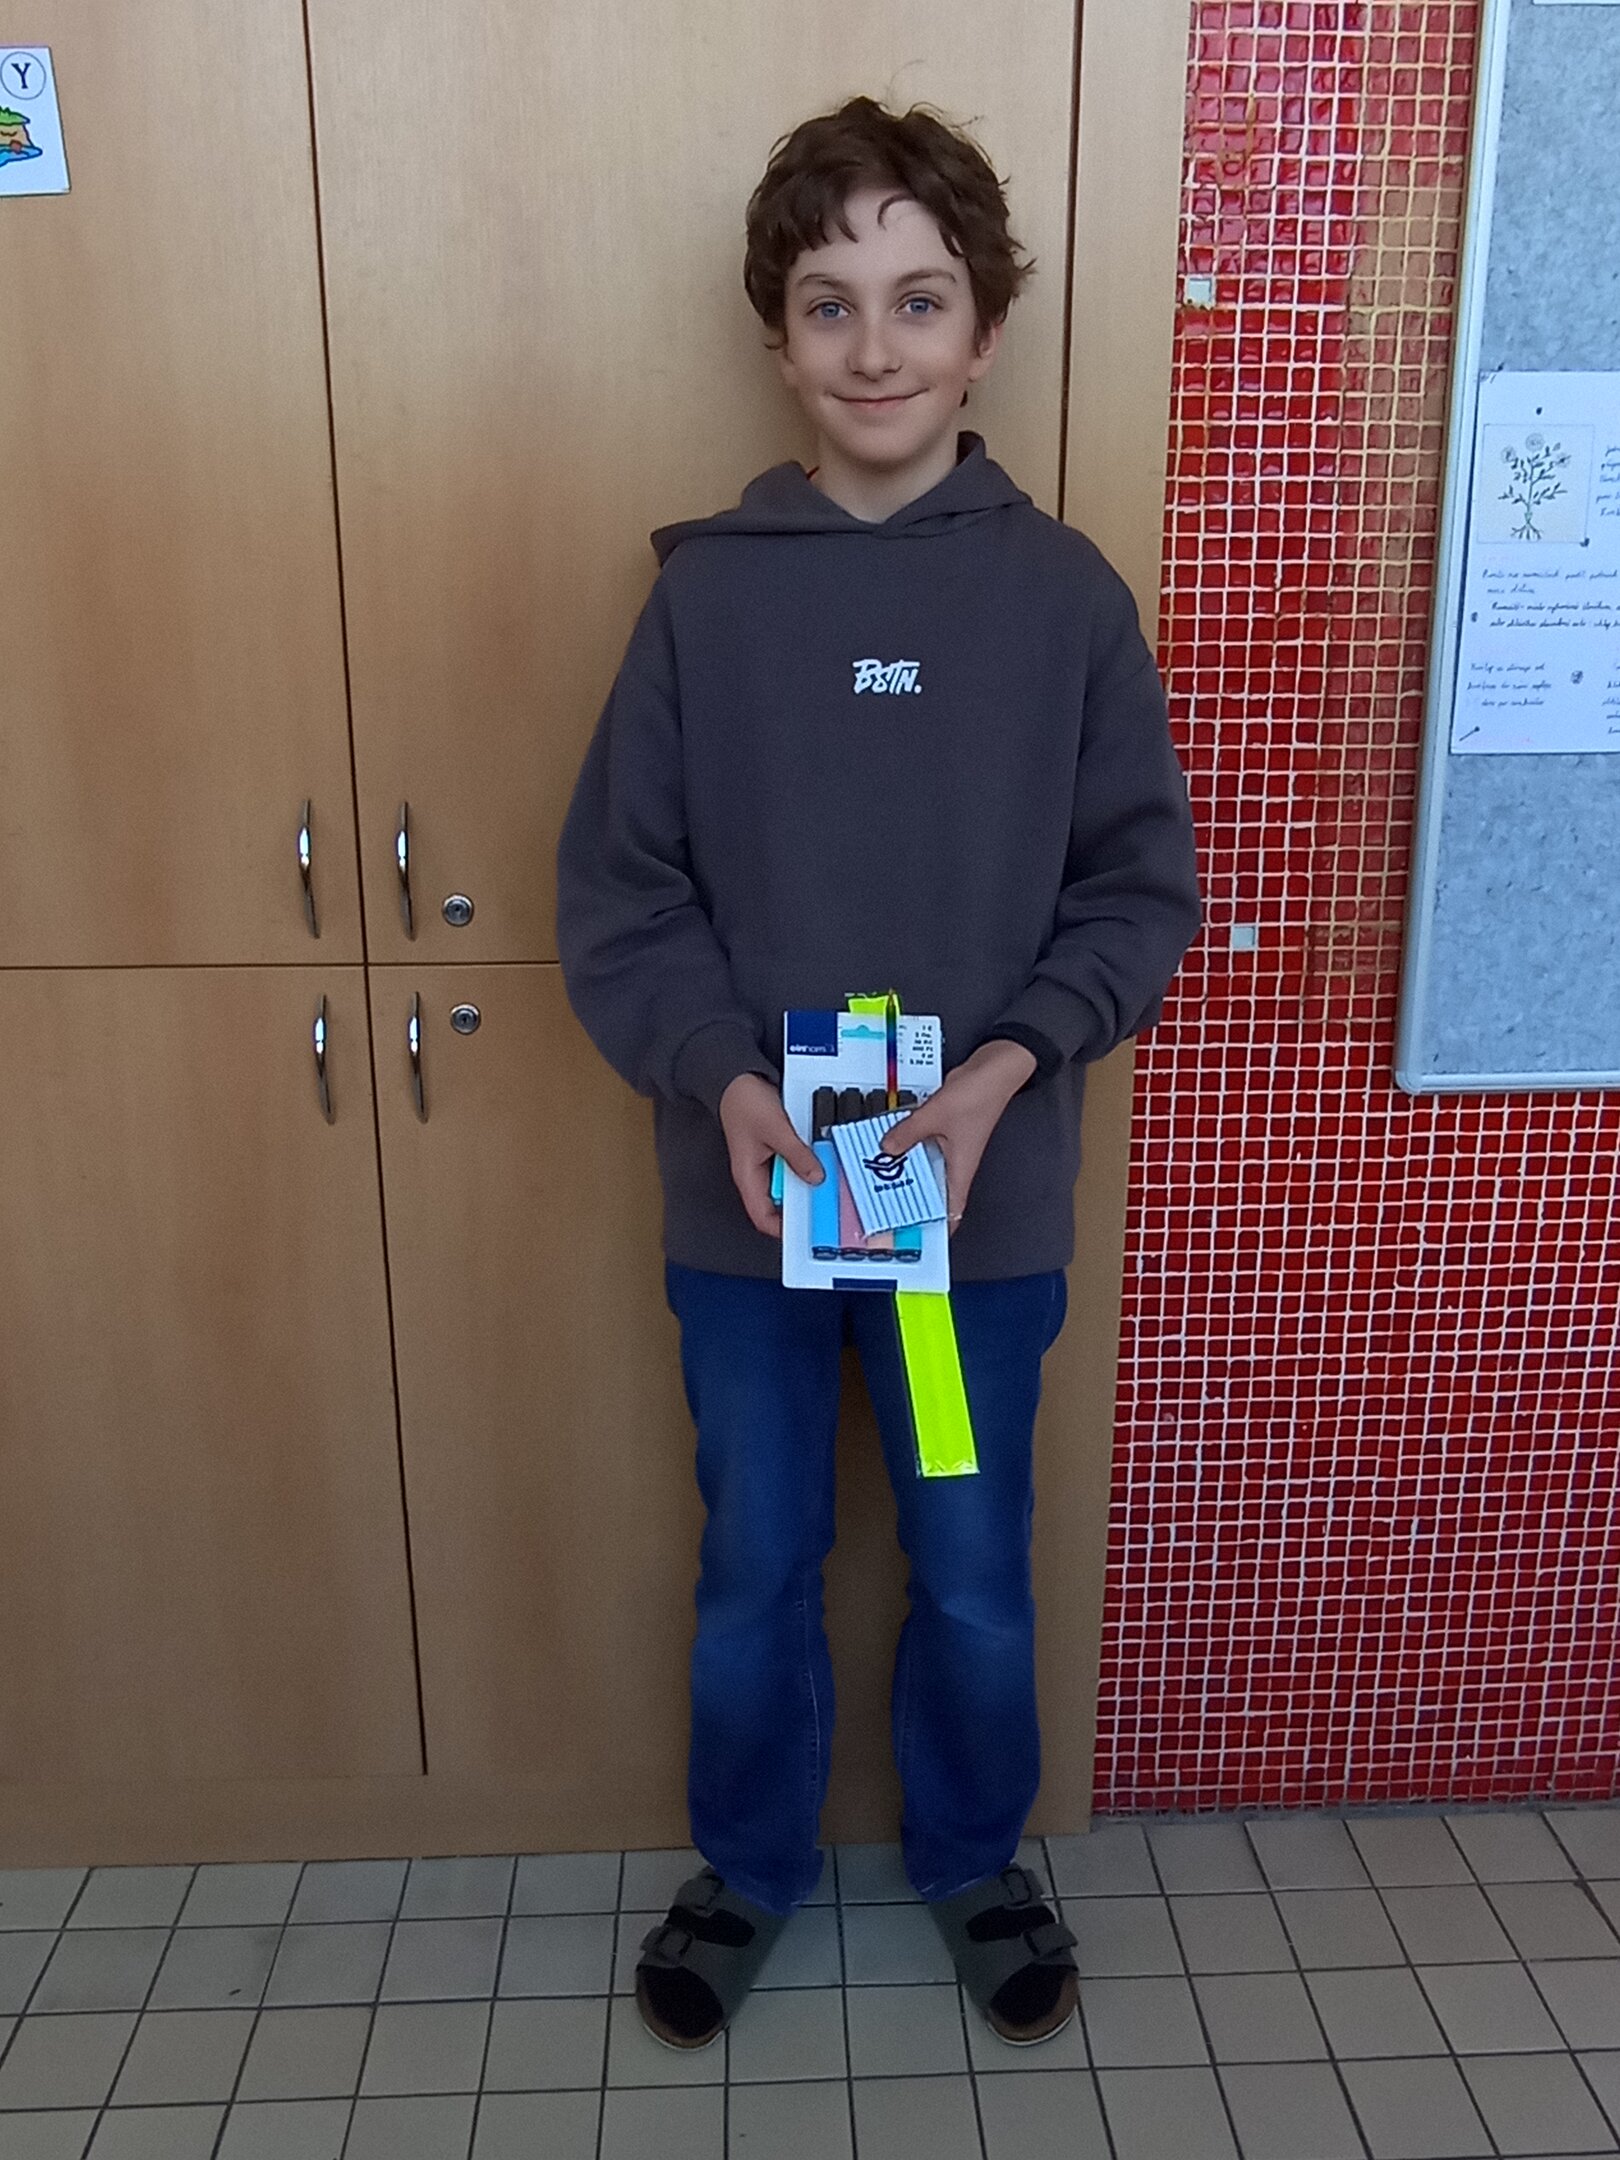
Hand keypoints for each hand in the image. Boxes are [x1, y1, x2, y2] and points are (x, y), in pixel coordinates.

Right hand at [718, 1073, 823, 1239]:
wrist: (737, 1077)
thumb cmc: (745, 1103)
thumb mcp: (776, 1129)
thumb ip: (796, 1154)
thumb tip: (815, 1177)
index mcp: (747, 1177)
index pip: (762, 1217)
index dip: (783, 1229)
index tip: (807, 1230)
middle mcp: (756, 1175)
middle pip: (780, 1204)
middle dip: (802, 1205)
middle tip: (826, 1206)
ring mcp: (766, 1162)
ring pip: (789, 1184)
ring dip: (806, 1183)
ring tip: (828, 1184)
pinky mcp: (775, 1149)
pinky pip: (793, 1166)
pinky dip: (806, 1166)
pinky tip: (821, 1162)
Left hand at [879, 1039, 1035, 1234]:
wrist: (995, 1068)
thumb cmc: (979, 1095)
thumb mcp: (936, 1115)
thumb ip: (908, 1132)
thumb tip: (887, 1148)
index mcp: (961, 1168)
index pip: (952, 1209)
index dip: (938, 1228)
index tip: (917, 1238)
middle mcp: (956, 1162)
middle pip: (932, 1190)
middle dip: (911, 1199)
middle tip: (884, 1206)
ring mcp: (950, 1145)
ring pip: (924, 1167)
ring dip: (906, 1170)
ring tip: (878, 1176)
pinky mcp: (945, 1129)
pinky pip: (922, 1144)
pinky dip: (908, 1146)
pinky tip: (889, 1145)